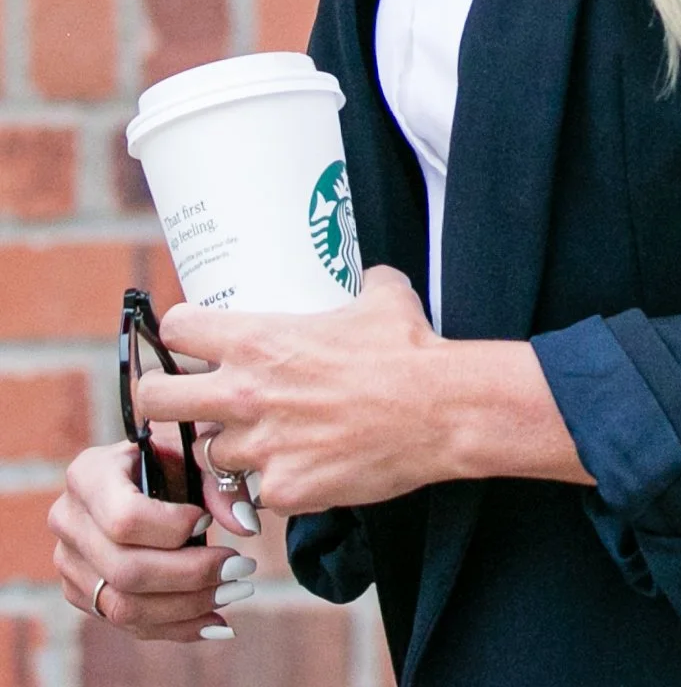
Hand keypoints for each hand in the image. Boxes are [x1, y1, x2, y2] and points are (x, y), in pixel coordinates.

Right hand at [50, 440, 257, 642]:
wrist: (139, 470)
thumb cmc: (170, 453)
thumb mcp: (192, 448)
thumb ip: (219, 480)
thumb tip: (244, 524)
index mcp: (87, 476)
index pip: (125, 519)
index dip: (172, 529)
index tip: (208, 522)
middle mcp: (68, 522)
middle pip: (126, 571)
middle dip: (191, 575)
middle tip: (241, 568)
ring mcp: (70, 564)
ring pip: (125, 608)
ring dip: (187, 607)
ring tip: (234, 591)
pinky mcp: (83, 595)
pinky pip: (128, 625)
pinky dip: (177, 627)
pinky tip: (215, 620)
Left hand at [132, 265, 590, 512]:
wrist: (440, 409)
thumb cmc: (408, 348)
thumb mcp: (380, 296)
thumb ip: (359, 283)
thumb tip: (366, 273)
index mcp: (256, 339)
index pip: (177, 329)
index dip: (180, 335)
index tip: (189, 345)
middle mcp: (243, 394)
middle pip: (154, 401)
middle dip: (162, 403)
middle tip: (187, 405)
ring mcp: (259, 448)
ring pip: (209, 456)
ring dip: (230, 449)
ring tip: (265, 440)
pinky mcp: (282, 491)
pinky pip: (259, 492)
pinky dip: (276, 484)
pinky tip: (305, 469)